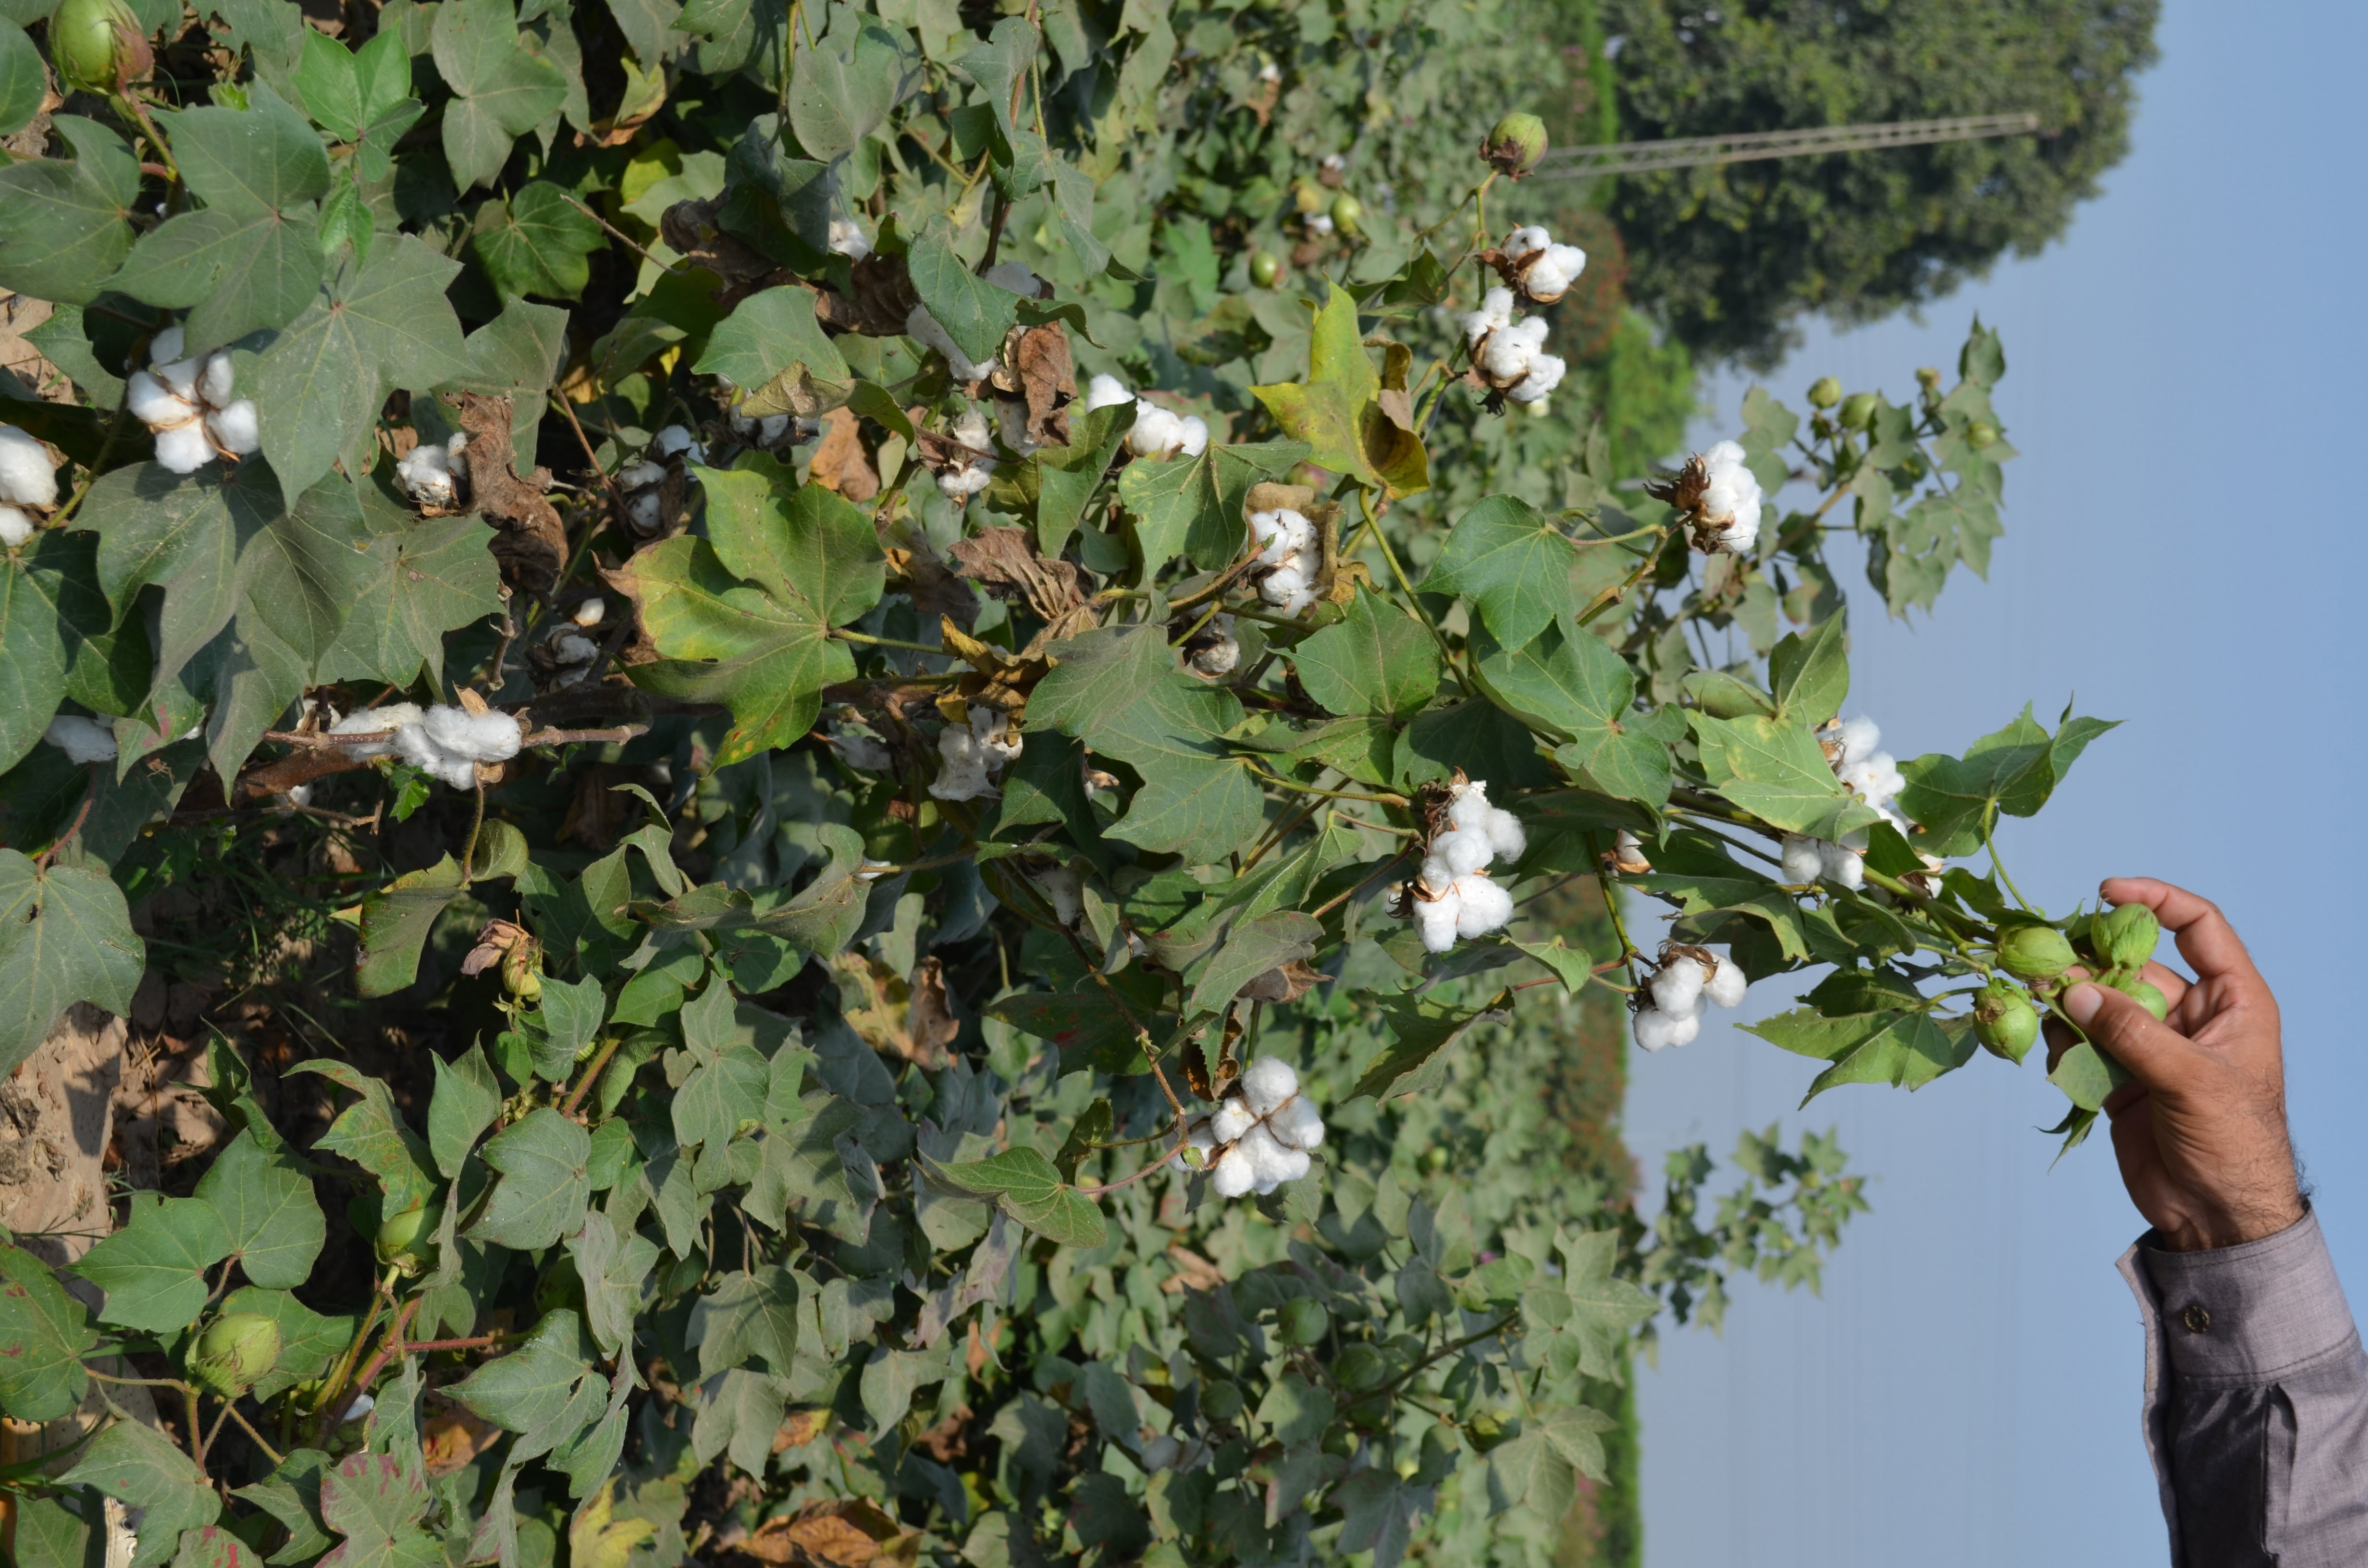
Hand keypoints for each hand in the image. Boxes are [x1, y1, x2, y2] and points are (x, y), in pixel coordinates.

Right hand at [2043, 877, 2303, 1252]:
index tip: (2107, 892)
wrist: (2217, 1216)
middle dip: (2089, 961)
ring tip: (2037, 1003)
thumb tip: (2073, 991)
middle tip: (2045, 962)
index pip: (2197, 927)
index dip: (2156, 901)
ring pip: (2100, 1003)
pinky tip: (2050, 1050)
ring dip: (2067, 1002)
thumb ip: (2132, 1034)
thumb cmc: (2234, 1144)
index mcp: (2232, 1002)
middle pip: (2132, 965)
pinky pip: (2083, 1043)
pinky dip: (2061, 1042)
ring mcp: (2153, 1046)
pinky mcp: (2121, 1077)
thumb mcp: (2192, 1081)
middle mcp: (2191, 1015)